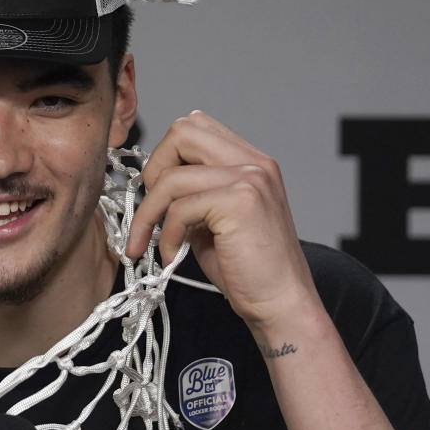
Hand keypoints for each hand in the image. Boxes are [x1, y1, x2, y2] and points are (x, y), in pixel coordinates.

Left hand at [125, 111, 319, 334]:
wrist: (281, 303)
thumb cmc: (249, 269)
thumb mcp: (216, 220)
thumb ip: (193, 194)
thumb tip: (153, 184)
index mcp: (251, 161)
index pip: (196, 126)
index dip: (166, 156)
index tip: (156, 193)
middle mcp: (254, 162)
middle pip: (181, 131)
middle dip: (153, 170)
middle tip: (152, 209)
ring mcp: (250, 178)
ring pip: (171, 175)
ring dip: (149, 212)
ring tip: (150, 242)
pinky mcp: (240, 202)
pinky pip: (180, 207)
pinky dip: (166, 234)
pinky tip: (172, 254)